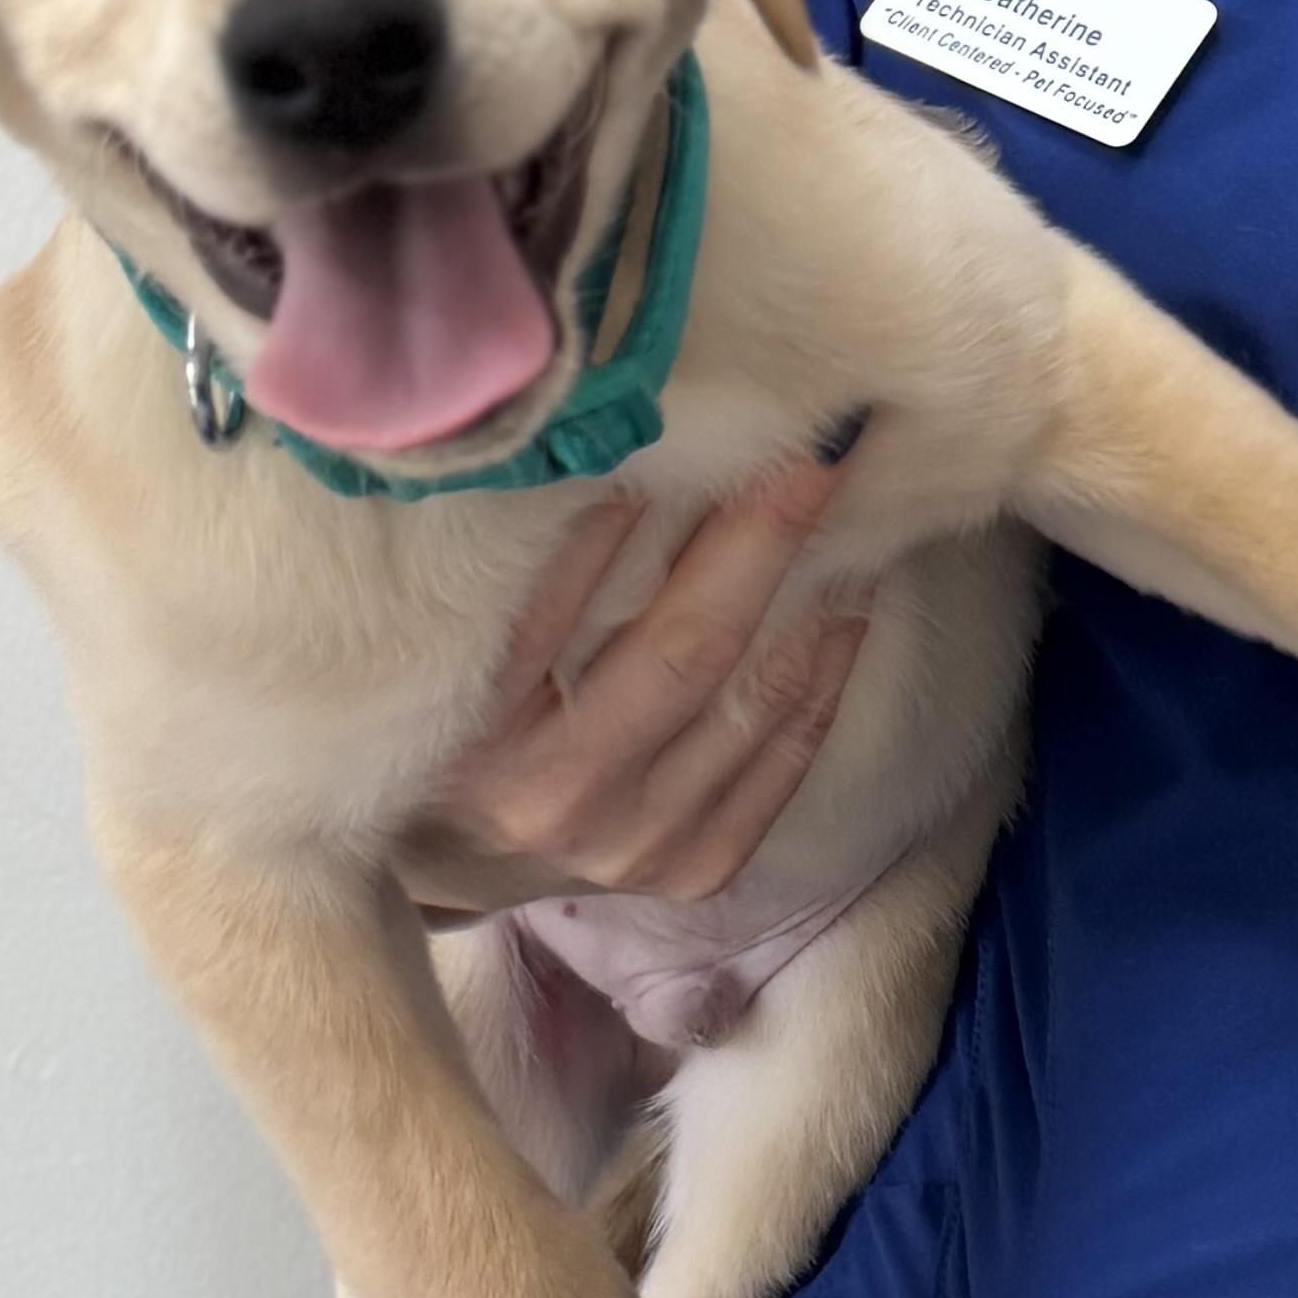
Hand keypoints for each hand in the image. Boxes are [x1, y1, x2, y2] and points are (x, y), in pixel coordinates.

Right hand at [395, 454, 870, 916]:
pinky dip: (824, 673)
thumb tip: (615, 448)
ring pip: (756, 699)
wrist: (454, 860)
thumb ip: (512, 571)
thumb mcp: (455, 650)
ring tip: (846, 515)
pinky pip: (786, 757)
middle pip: (687, 647)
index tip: (694, 429)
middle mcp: (557, 797)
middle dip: (760, 539)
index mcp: (473, 733)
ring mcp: (636, 844)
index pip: (562, 601)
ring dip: (815, 599)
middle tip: (809, 454)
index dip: (636, 510)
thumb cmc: (451, 721)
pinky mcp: (696, 868)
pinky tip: (847, 606)